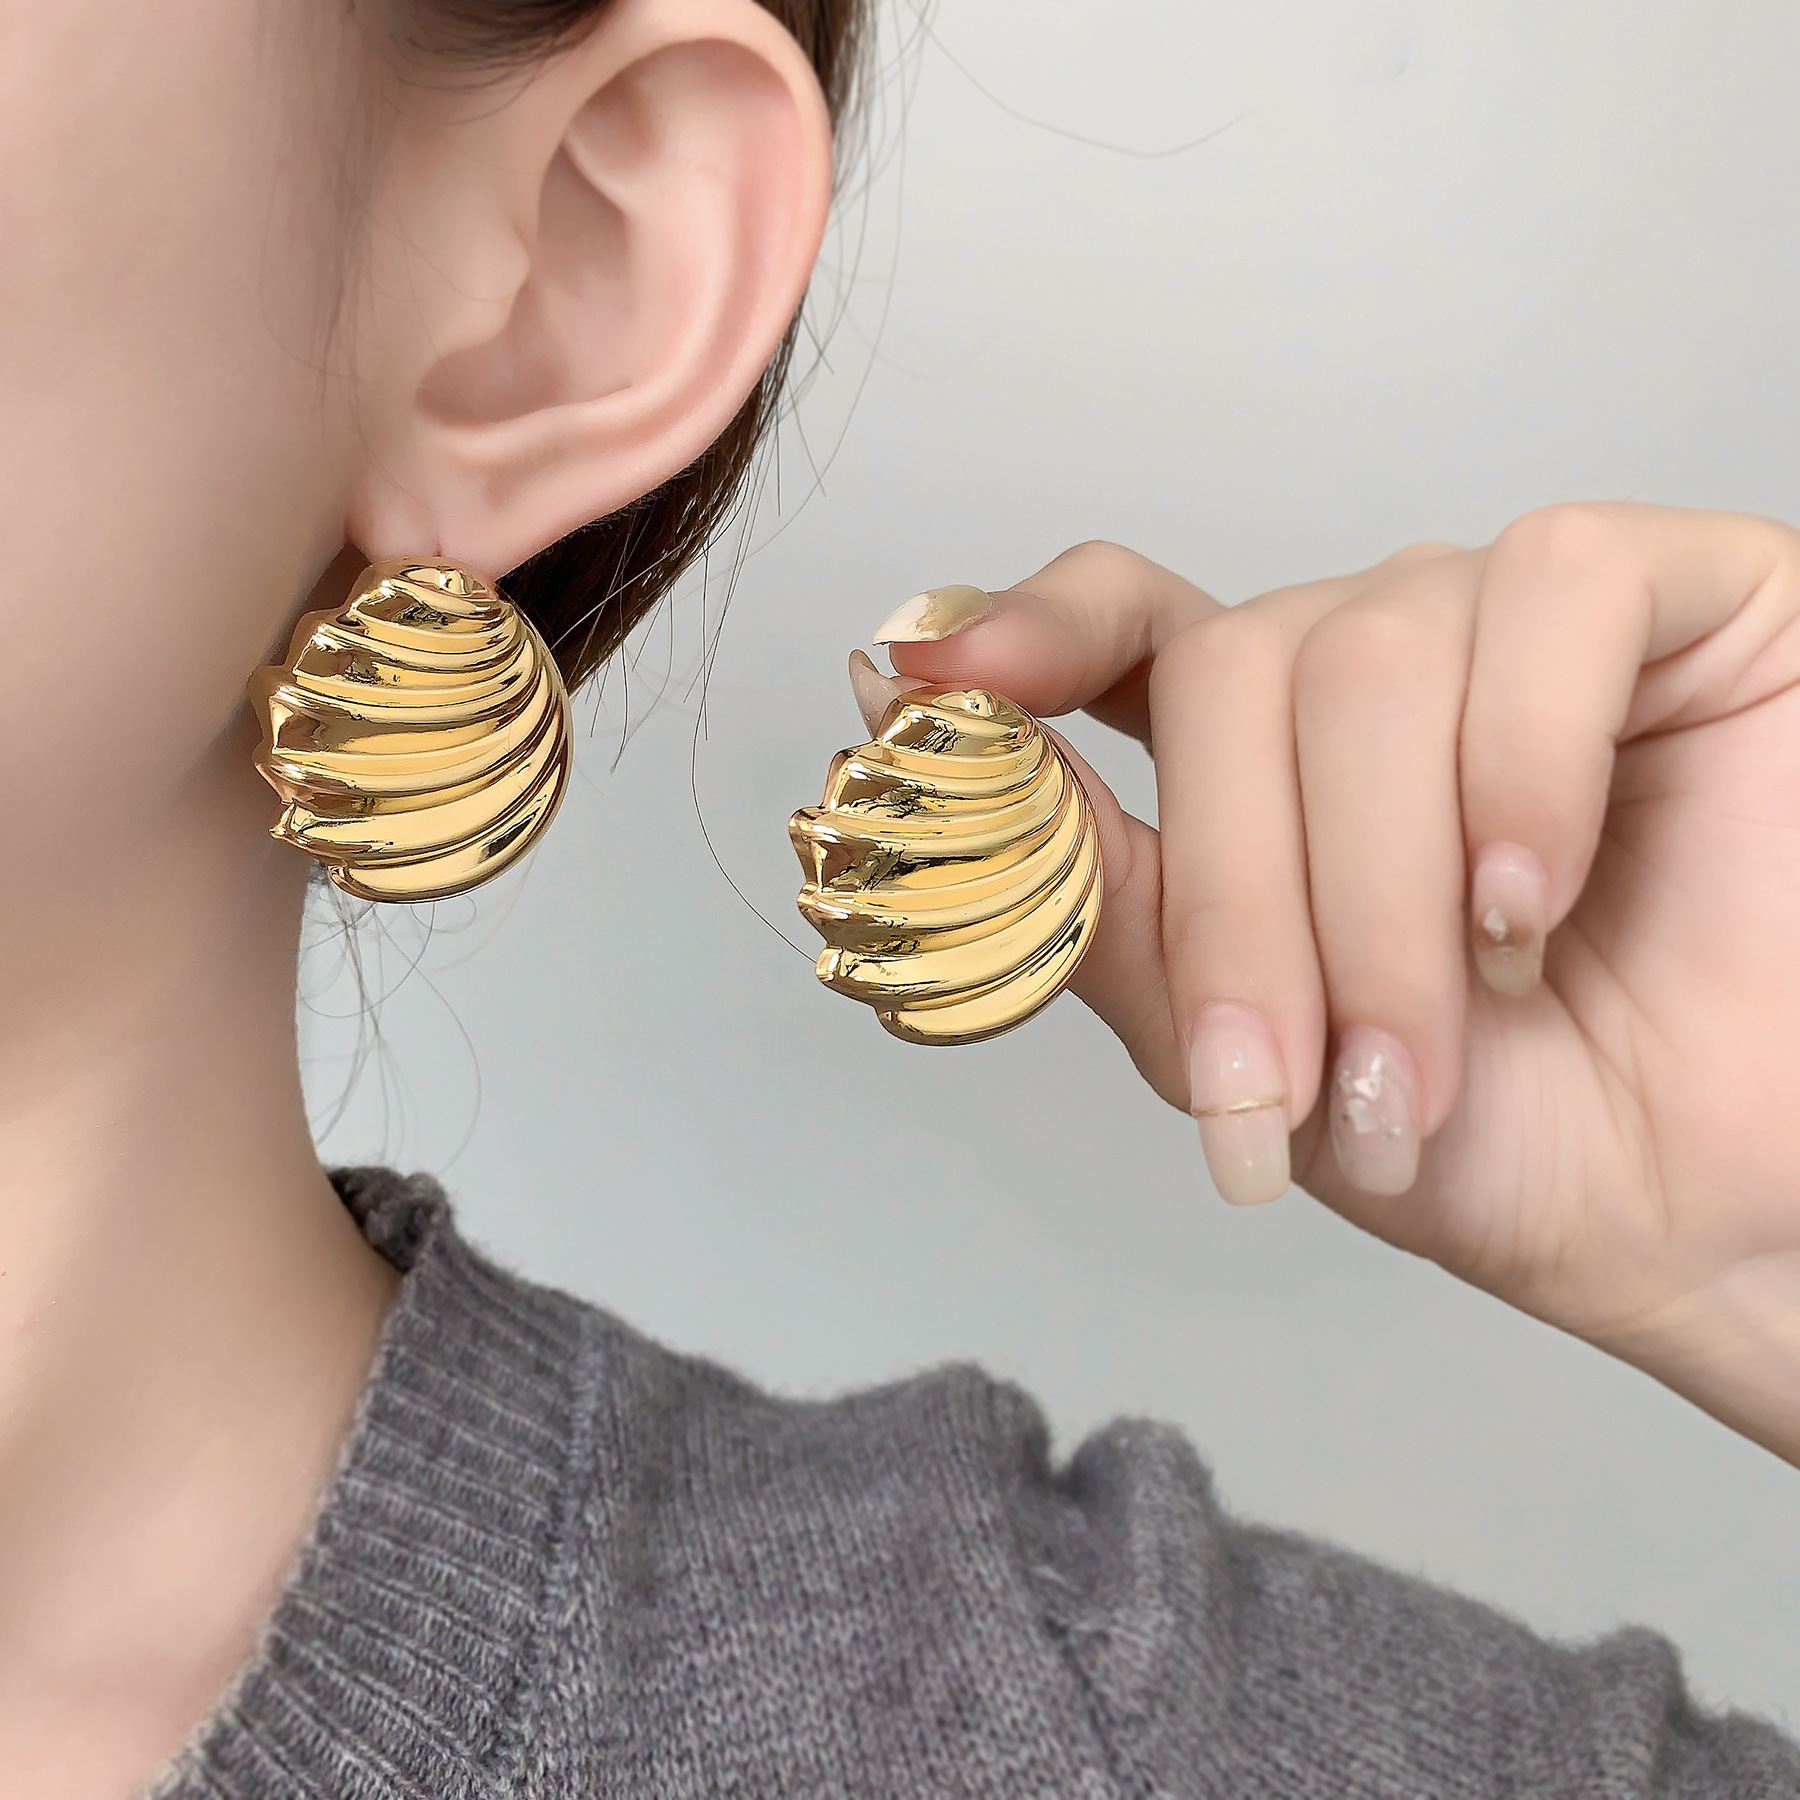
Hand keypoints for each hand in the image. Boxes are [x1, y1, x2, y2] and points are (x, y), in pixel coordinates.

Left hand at [881, 506, 1799, 1464]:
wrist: (1702, 1220)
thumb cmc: (1487, 1140)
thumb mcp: (1238, 1046)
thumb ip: (1089, 890)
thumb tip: (909, 726)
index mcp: (1270, 756)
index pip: (1127, 623)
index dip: (1025, 634)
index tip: (929, 689)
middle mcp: (1380, 665)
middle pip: (1232, 672)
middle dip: (1244, 910)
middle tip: (1285, 1090)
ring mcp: (1518, 625)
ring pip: (1370, 655)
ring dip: (1383, 894)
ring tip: (1433, 1054)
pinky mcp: (1681, 600)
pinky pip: (1552, 594)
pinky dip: (1519, 764)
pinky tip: (1533, 898)